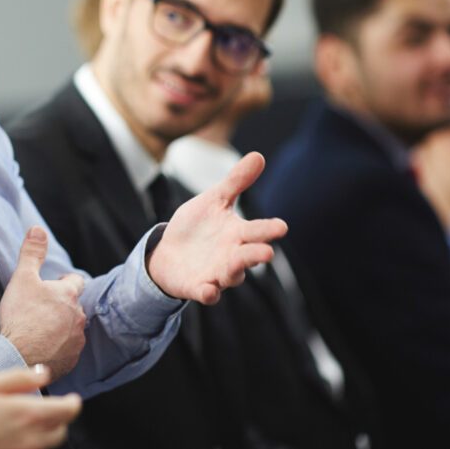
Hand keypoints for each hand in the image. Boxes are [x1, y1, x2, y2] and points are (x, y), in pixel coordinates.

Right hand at [0, 226, 86, 379]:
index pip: (76, 281)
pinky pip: (68, 350)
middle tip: (42, 309)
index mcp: (68, 294)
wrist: (18, 355)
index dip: (65, 281)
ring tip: (41, 330)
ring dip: (62, 327)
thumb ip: (32, 252)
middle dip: (62, 306)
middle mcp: (78, 316)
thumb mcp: (22, 278)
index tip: (54, 285)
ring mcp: (76, 340)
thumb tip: (38, 228)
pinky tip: (44, 348)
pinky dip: (59, 347)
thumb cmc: (20, 316)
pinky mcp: (72, 360)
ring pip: (73, 328)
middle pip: (74, 306)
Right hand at [0, 366, 81, 448]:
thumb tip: (44, 374)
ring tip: (35, 418)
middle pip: (60, 432)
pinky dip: (32, 442)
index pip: (66, 411)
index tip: (73, 397)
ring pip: (47, 445)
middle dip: (63, 419)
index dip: (74, 403)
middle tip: (54, 406)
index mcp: (25, 413)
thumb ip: (20, 378)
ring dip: (49, 431)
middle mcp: (27, 437)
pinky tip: (16, 431)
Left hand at [147, 152, 286, 304]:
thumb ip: (236, 182)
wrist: (168, 251)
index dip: (268, 230)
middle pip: (248, 256)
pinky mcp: (198, 287)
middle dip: (257, 254)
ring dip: (235, 271)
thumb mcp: (213, 200)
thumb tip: (259, 155)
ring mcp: (216, 274)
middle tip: (267, 252)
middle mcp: (232, 256)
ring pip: (231, 275)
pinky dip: (208, 293)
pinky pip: (206, 293)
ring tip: (237, 265)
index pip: (256, 231)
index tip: (281, 226)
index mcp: (238, 234)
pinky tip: (209, 291)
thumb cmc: (197, 226)